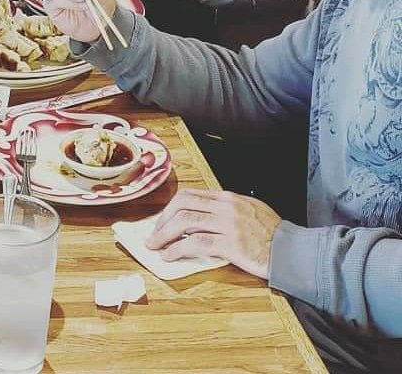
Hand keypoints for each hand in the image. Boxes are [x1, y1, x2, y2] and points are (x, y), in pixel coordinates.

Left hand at [146, 189, 280, 277]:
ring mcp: (228, 224)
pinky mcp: (231, 244)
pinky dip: (178, 249)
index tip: (162, 220)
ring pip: (185, 222)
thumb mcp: (251, 210)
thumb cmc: (275, 235)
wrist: (295, 252)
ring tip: (155, 245)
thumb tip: (204, 214)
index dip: (171, 207)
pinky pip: (196, 243)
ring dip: (164, 234)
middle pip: (182, 204)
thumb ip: (228, 209)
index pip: (191, 195)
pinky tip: (170, 255)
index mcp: (228, 197)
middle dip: (163, 219)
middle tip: (154, 233)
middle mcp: (226, 206)